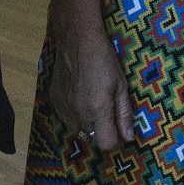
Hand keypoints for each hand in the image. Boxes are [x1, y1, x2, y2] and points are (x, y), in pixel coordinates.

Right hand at [48, 27, 134, 150]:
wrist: (77, 40)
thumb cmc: (103, 59)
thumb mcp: (121, 85)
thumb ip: (124, 114)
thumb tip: (128, 138)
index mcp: (98, 109)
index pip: (106, 144)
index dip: (116, 142)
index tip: (120, 133)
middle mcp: (78, 113)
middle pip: (93, 139)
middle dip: (103, 132)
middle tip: (109, 113)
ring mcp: (64, 108)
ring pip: (79, 130)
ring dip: (89, 124)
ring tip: (94, 102)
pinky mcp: (55, 101)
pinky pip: (67, 118)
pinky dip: (76, 114)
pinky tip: (81, 97)